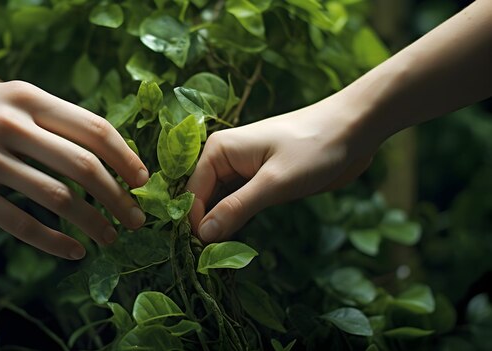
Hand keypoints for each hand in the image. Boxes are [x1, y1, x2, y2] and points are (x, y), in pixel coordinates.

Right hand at [0, 71, 147, 259]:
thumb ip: (40, 109)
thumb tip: (85, 133)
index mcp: (27, 96)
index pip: (94, 128)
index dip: (126, 158)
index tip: (142, 181)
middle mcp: (11, 123)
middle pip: (84, 166)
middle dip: (119, 198)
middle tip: (135, 219)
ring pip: (56, 197)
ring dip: (92, 223)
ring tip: (109, 238)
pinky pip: (17, 221)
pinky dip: (52, 240)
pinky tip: (72, 250)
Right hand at [186, 100, 375, 241]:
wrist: (354, 129)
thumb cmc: (314, 148)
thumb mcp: (275, 182)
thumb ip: (237, 208)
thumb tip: (203, 235)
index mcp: (218, 150)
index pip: (192, 194)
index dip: (194, 225)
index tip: (203, 257)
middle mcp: (224, 159)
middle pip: (202, 200)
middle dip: (206, 228)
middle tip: (212, 262)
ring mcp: (241, 170)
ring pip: (219, 205)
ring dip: (221, 228)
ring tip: (221, 257)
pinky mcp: (259, 181)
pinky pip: (238, 205)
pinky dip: (236, 222)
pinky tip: (235, 243)